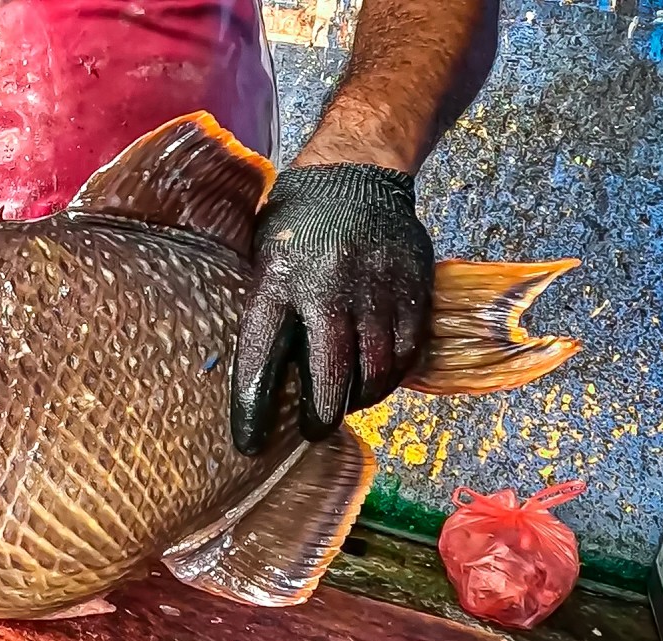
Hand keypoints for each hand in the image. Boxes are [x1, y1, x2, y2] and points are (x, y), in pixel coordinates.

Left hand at [230, 164, 434, 452]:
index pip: (260, 360)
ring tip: (346, 403)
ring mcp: (376, 288)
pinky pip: (408, 351)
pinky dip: (392, 374)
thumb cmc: (293, 225)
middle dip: (320, 416)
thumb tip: (261, 376)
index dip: (253, 410)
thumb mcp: (260, 260)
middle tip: (313, 429)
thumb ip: (263, 312)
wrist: (353, 173)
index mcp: (277, 282)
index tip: (249, 445)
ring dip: (360, 398)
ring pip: (375, 371)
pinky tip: (377, 377)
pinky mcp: (413, 287)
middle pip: (328, 377)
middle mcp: (328, 287)